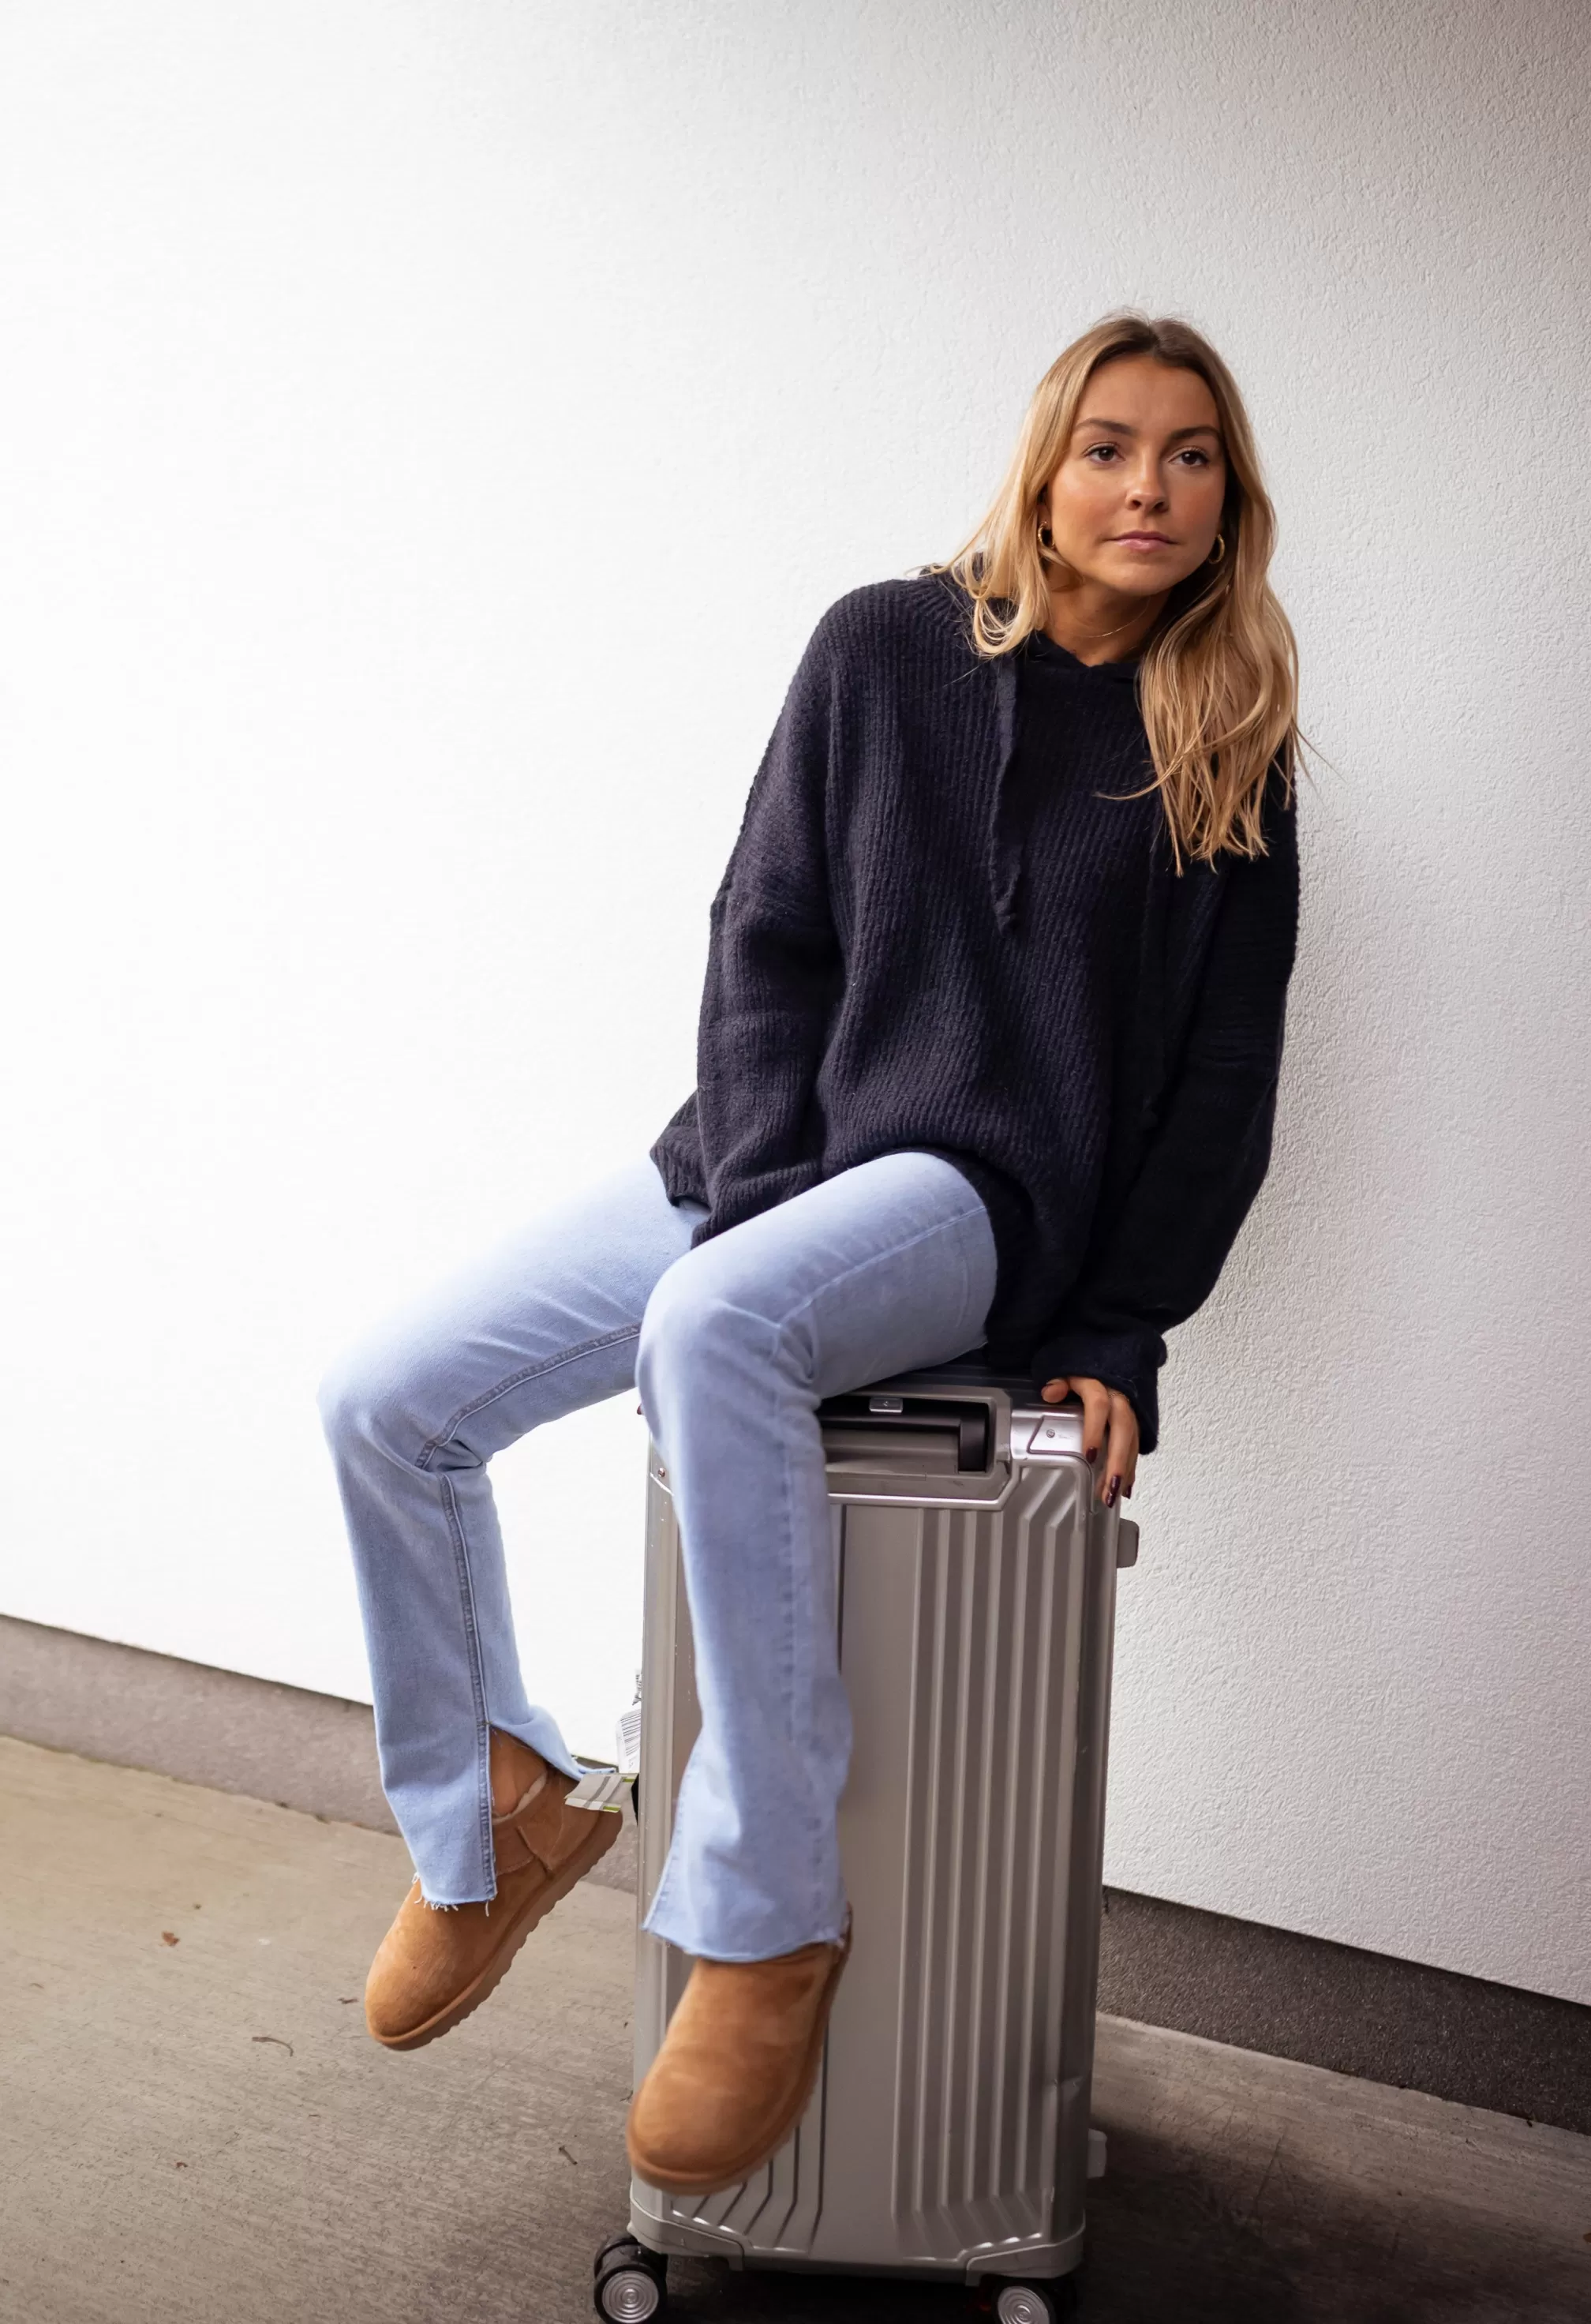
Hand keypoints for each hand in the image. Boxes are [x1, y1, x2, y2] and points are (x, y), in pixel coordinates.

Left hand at [1040, 1375, 1137, 1507]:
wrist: (1109, 1354)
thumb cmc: (1083, 1368)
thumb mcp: (1066, 1368)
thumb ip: (1059, 1381)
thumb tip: (1050, 1392)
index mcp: (1099, 1385)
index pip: (1098, 1406)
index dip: (1095, 1430)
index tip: (1089, 1455)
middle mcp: (1118, 1399)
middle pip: (1122, 1430)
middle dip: (1117, 1461)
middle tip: (1108, 1488)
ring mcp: (1129, 1411)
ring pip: (1132, 1441)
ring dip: (1125, 1470)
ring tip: (1112, 1495)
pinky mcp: (1134, 1421)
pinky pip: (1136, 1445)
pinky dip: (1131, 1467)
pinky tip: (1125, 1488)